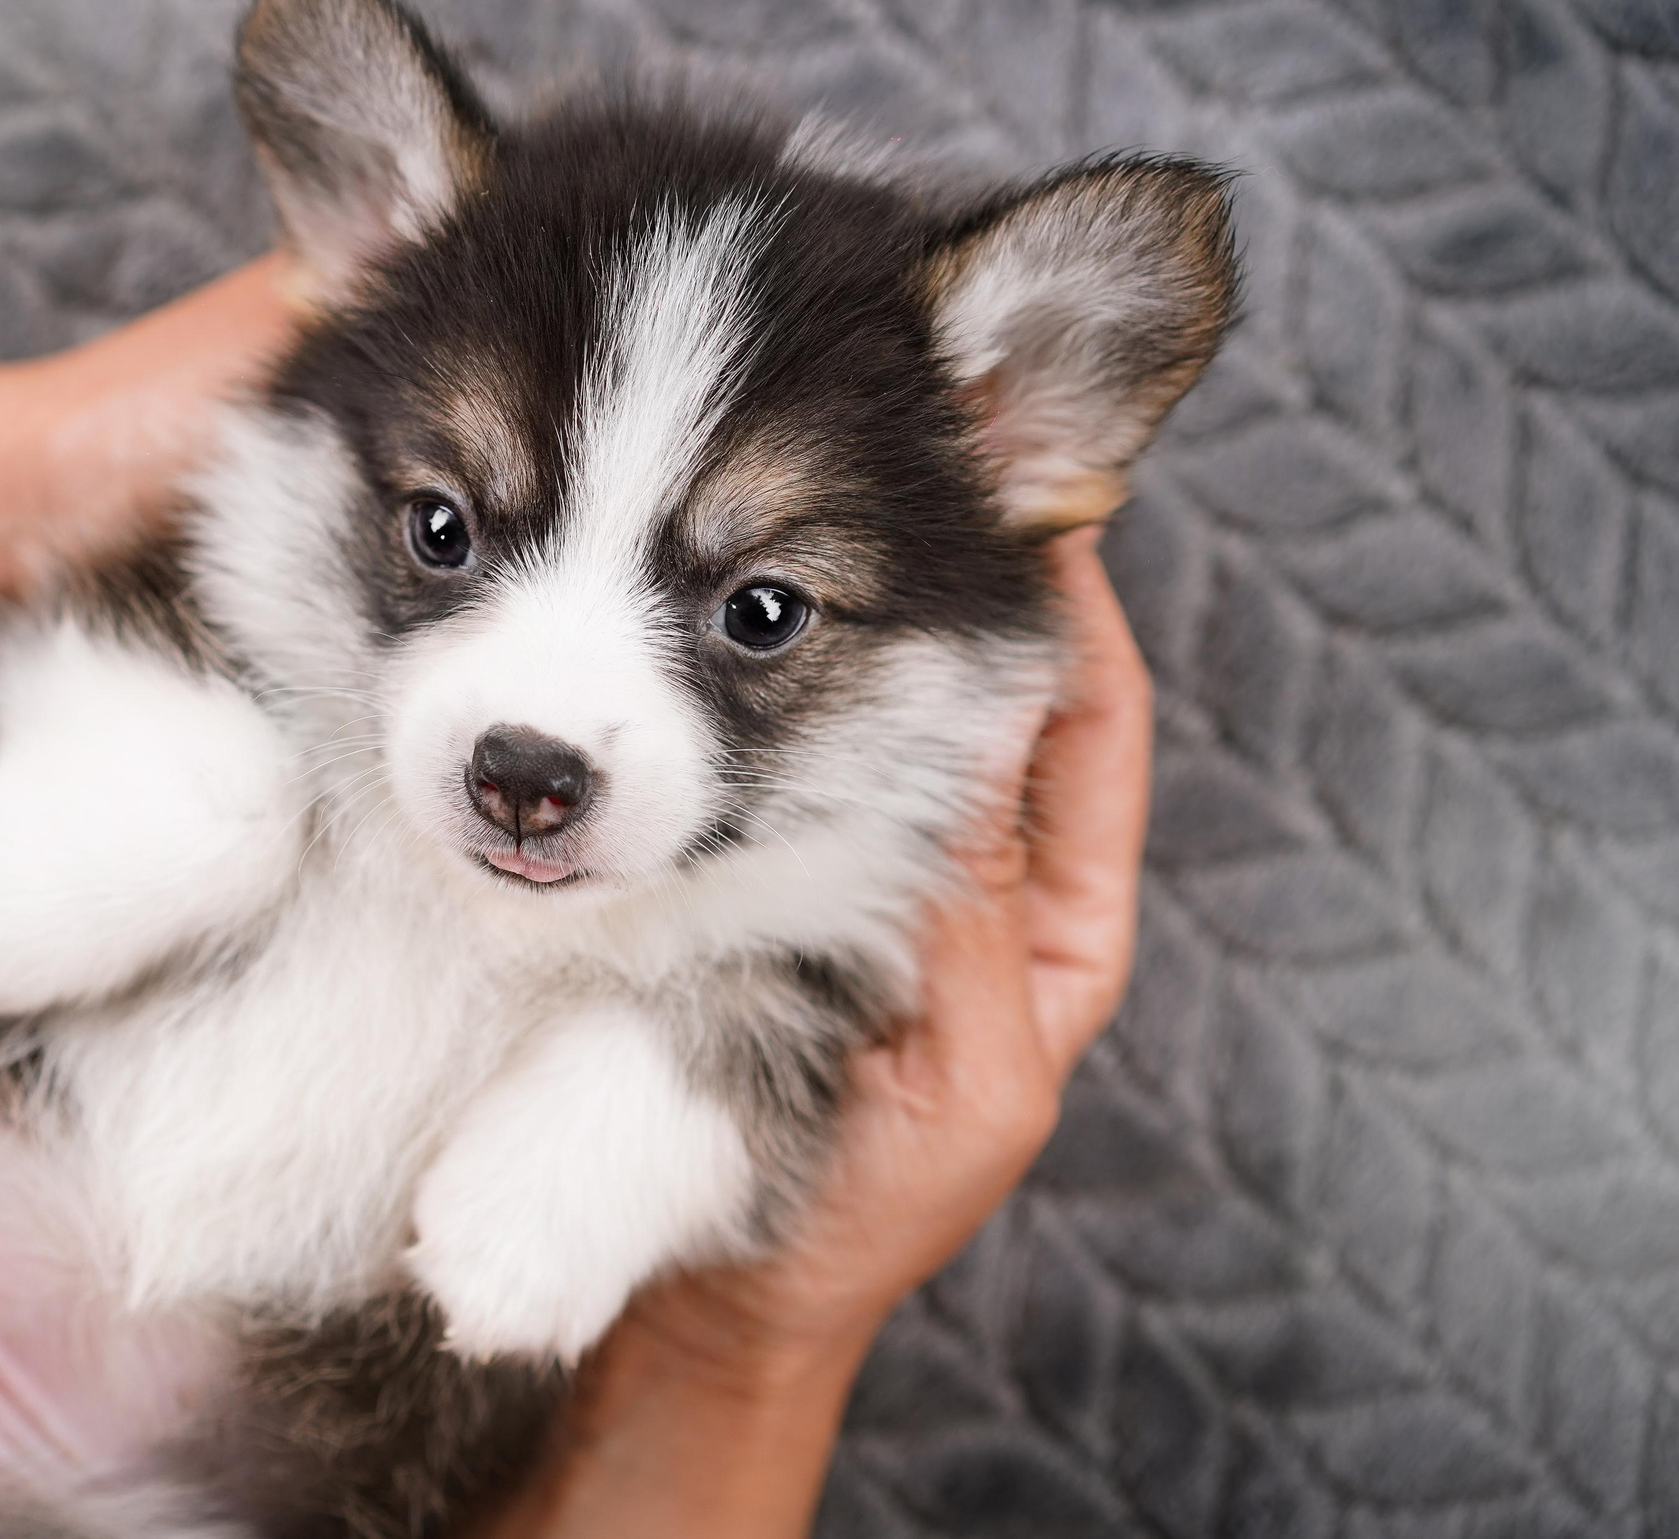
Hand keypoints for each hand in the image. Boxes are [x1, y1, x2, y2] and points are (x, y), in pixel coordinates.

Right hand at [476, 529, 1153, 1537]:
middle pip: (969, 689)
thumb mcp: (957, 1078)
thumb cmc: (857, 1219)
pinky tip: (688, 637)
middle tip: (893, 464)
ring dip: (819, 625)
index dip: (1065, 604)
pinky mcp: (738, 884)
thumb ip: (968, 917)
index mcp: (1055, 921)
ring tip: (780, 521)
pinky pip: (751, 770)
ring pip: (849, 713)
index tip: (1021, 500)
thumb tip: (982, 724)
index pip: (1084, 720)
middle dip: (935, 584)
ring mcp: (839, 870)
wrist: (695, 1307)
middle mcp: (957, 876)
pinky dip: (730, 696)